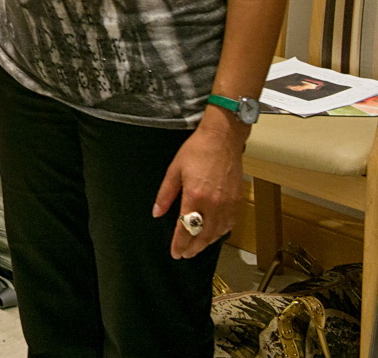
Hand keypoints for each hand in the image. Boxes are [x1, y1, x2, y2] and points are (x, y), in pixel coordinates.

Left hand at [153, 115, 246, 258]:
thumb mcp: (174, 170)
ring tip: (195, 247)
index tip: (174, 253)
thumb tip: (157, 213)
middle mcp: (213, 204)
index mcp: (195, 196)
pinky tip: (213, 234)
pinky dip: (220, 233)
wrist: (222, 140)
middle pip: (203, 235)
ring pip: (218, 232)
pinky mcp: (237, 201)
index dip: (179, 243)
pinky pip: (229, 224)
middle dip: (192, 247)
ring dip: (206, 243)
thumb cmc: (196, 151)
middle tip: (183, 255)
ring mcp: (228, 204)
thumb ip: (165, 194)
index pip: (186, 228)